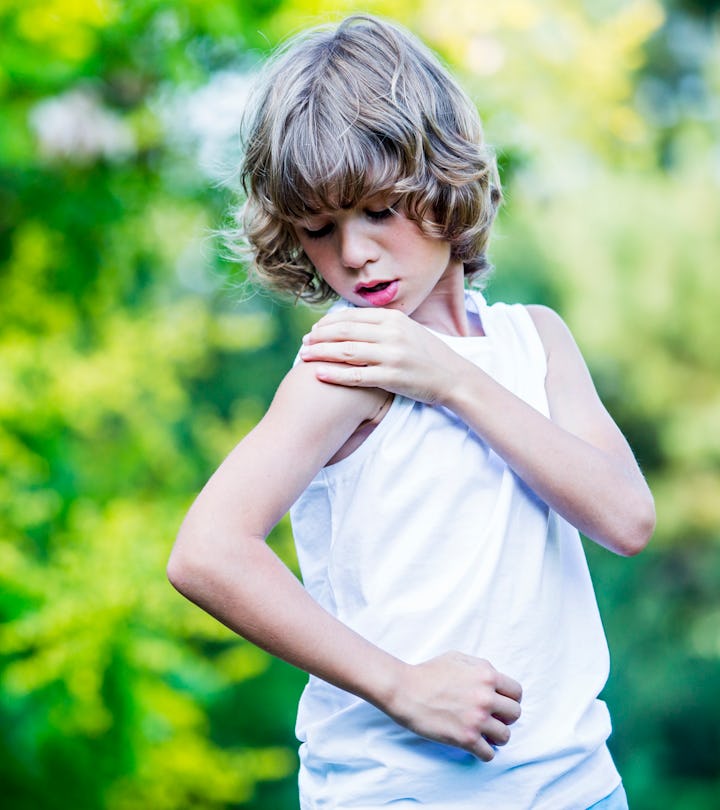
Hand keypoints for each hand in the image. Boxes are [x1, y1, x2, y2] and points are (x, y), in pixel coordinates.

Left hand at [299, 308, 466, 403]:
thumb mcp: (408, 330)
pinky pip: (356, 376)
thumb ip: (383, 325)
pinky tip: (318, 374)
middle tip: (304, 342)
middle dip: (319, 336)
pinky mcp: (391, 377)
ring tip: (304, 356)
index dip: (328, 322)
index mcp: (394, 318)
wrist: (453, 377)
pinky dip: (334, 374)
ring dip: (321, 352)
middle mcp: (391, 333)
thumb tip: (354, 322)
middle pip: (345, 331)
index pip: (352, 316)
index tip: (314, 329)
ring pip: (346, 351)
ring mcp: (391, 355)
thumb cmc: (428, 355)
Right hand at [386, 651, 521, 760]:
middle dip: (504, 717)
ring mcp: (477, 719)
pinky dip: (484, 752)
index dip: (509, 699)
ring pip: (505, 736)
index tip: (500, 704)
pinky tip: (474, 745)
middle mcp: (486, 697)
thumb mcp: (458, 658)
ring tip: (483, 733)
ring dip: (495, 736)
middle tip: (491, 718)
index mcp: (486, 675)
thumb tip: (495, 680)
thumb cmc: (428, 672)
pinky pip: (489, 754)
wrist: (405, 690)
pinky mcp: (466, 738)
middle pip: (515, 714)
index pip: (517, 692)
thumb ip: (480, 667)